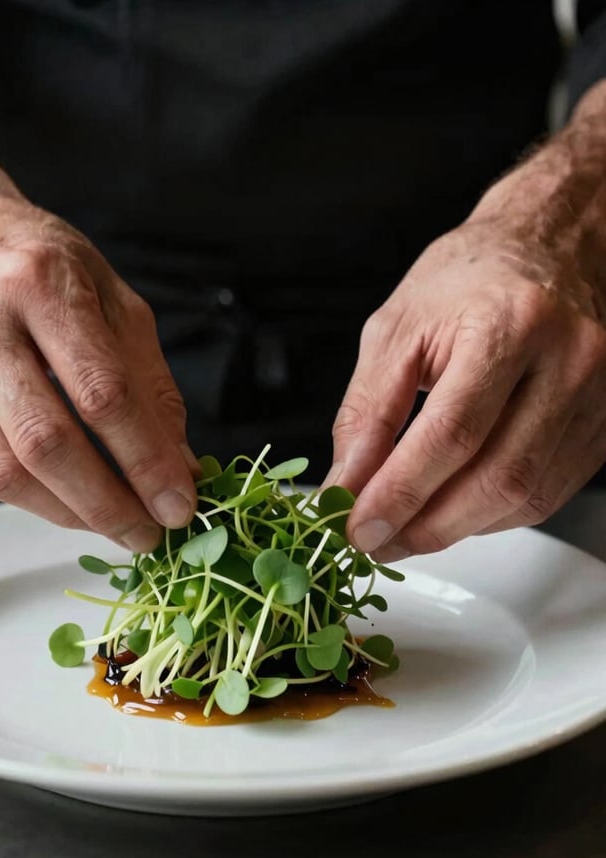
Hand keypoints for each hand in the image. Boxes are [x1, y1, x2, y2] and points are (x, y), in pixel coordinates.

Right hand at [0, 191, 197, 550]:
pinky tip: (67, 500)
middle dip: (109, 505)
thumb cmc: (39, 263)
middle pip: (48, 443)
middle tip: (150, 535)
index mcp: (39, 283)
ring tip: (114, 525)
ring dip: (69, 514)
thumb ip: (150, 381)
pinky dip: (31, 499)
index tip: (180, 506)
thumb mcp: (113, 298)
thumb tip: (179, 467)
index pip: (103, 394)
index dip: (146, 461)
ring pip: (4, 472)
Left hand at [326, 218, 605, 561]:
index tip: (357, 527)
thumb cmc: (468, 278)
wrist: (548, 246)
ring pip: (526, 496)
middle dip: (428, 526)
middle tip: (376, 541)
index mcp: (509, 324)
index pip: (452, 433)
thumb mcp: (396, 330)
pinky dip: (491, 515)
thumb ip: (367, 412)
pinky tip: (453, 508)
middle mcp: (567, 361)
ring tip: (406, 529)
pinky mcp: (604, 424)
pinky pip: (547, 493)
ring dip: (458, 528)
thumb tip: (347, 484)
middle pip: (498, 478)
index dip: (400, 493)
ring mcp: (596, 396)